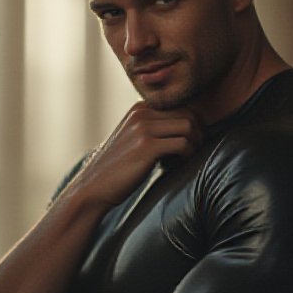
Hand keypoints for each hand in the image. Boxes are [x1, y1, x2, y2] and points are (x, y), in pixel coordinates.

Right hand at [71, 103, 201, 207]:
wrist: (94, 186)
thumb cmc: (118, 168)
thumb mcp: (133, 138)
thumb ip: (153, 128)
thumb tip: (187, 127)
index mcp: (139, 109)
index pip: (180, 106)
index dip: (192, 123)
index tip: (190, 141)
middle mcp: (141, 114)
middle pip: (188, 113)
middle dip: (197, 132)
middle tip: (193, 150)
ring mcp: (143, 129)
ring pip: (189, 126)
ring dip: (195, 143)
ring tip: (187, 156)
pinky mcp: (147, 147)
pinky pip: (183, 143)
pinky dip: (188, 154)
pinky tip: (180, 163)